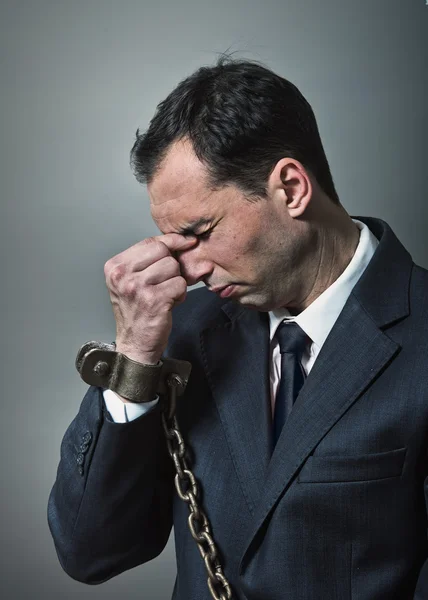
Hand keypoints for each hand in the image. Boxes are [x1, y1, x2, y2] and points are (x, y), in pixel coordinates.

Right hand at [104, 233, 196, 365]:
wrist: (135, 344)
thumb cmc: (138, 311)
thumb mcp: (135, 280)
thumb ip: (153, 260)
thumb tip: (185, 241)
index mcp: (115, 266)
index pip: (149, 242)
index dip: (171, 241)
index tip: (186, 241)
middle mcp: (122, 275)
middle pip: (163, 252)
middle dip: (171, 267)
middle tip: (164, 284)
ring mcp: (136, 287)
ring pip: (173, 267)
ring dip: (176, 282)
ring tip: (164, 295)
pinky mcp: (153, 299)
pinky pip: (180, 284)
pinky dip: (179, 295)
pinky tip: (169, 304)